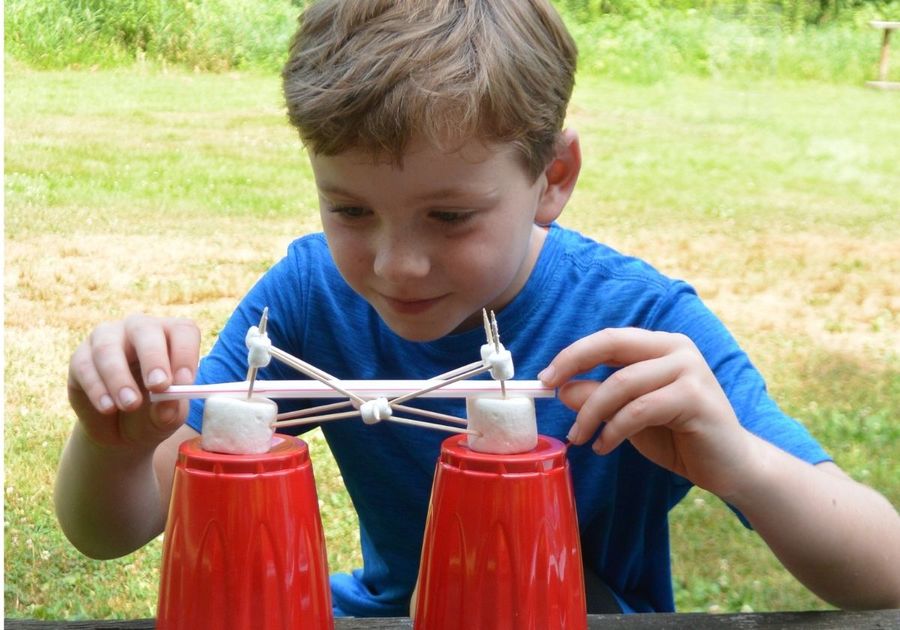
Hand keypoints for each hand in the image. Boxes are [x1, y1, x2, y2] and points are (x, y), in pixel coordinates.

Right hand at [67, 314, 199, 451]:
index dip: (185, 353)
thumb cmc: (153, 413)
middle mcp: (139, 329)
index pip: (183, 330)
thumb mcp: (168, 417)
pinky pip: (85, 366)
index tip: (185, 382)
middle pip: (145, 329)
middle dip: (153, 358)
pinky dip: (97, 389)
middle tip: (158, 386)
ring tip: (130, 405)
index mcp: (171, 336)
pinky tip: (108, 408)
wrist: (119, 430)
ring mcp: (107, 338)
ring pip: (108, 347)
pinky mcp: (80, 357)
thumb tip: (166, 407)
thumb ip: (170, 410)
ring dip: (120, 378)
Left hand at [539, 328, 754, 496]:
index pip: (609, 338)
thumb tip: (562, 389)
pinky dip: (614, 430)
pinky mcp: (695, 397)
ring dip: (592, 413)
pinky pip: (639, 410)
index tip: (546, 377)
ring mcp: (689, 369)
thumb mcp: (627, 415)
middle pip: (613, 345)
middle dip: (574, 365)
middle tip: (550, 391)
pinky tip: (604, 446)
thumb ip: (600, 398)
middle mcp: (677, 348)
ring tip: (580, 437)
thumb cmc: (678, 436)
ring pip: (622, 383)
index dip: (574, 354)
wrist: (729, 466)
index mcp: (661, 345)